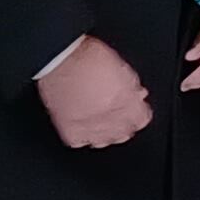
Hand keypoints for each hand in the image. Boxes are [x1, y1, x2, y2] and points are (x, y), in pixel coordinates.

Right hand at [36, 35, 151, 148]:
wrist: (56, 59)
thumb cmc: (86, 57)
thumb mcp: (119, 66)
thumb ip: (132, 86)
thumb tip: (138, 96)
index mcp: (125, 100)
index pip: (142, 119)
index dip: (139, 112)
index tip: (136, 108)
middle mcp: (110, 117)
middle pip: (125, 132)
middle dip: (125, 122)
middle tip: (116, 112)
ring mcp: (90, 127)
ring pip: (106, 141)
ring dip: (106, 131)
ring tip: (99, 119)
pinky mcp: (71, 132)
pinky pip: (82, 142)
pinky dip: (83, 135)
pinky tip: (84, 125)